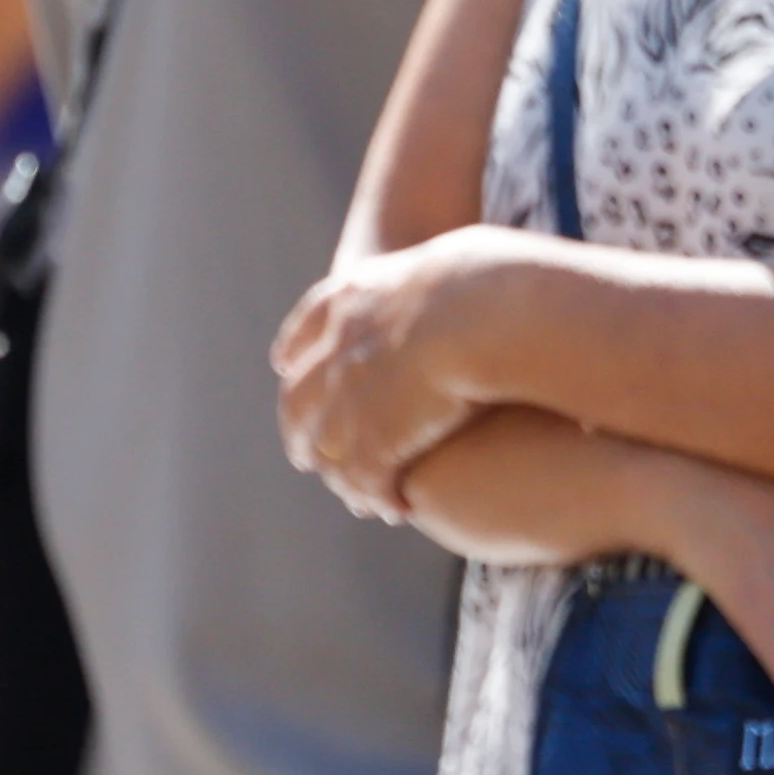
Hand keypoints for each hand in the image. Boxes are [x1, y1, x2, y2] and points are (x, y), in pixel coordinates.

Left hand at [271, 230, 542, 517]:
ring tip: (354, 497)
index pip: (307, 329)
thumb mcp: (452, 267)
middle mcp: (338, 349)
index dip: (294, 352)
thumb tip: (477, 271)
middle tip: (303, 454)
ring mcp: (349, 398)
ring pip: (327, 448)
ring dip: (338, 475)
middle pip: (300, 397)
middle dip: (299, 427)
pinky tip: (397, 507)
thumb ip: (444, 278)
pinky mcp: (375, 441)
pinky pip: (367, 479)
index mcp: (352, 299)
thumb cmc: (491, 283)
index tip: (283, 365)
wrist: (481, 310)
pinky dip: (378, 496)